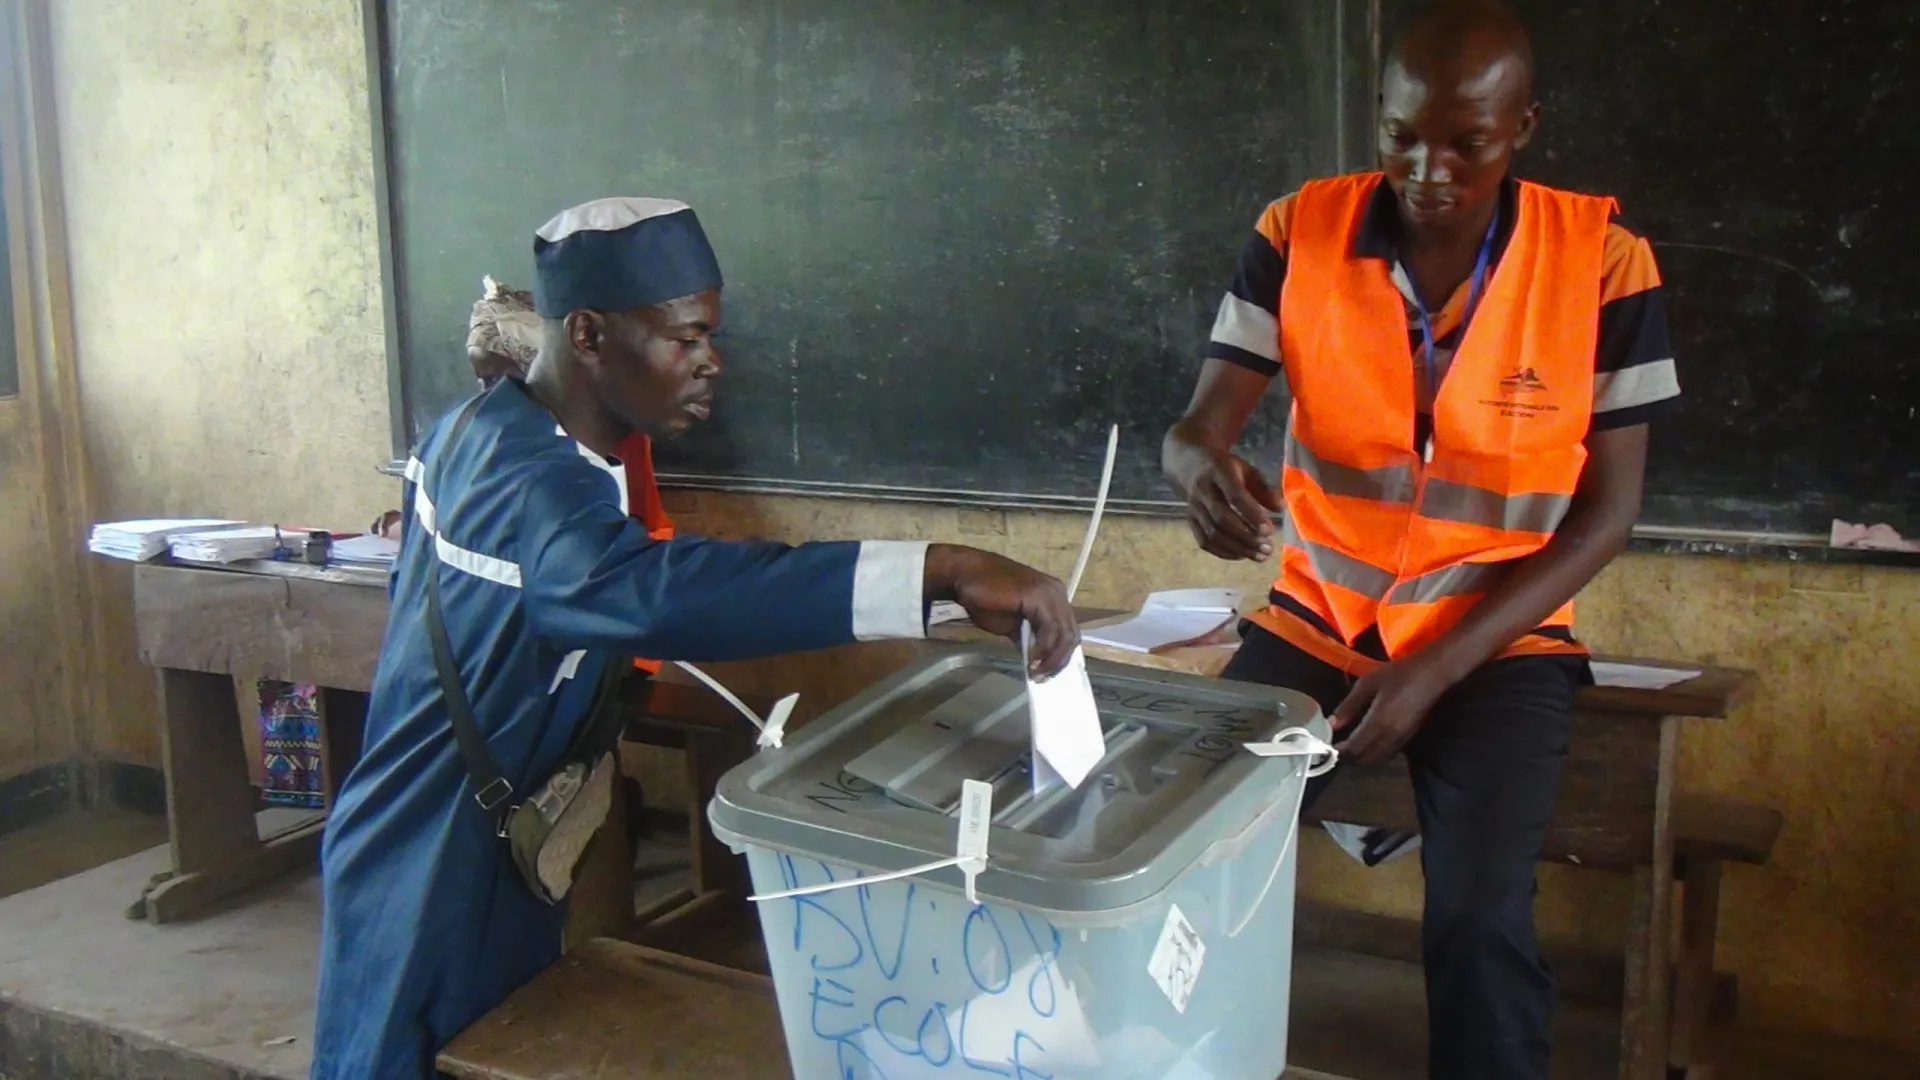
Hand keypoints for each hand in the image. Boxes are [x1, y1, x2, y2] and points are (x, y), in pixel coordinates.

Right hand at [924, 545, 1079, 678]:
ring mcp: (1050, 593)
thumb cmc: (985, 596)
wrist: (965, 576)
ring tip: (1036, 673)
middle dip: (1058, 661)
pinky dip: (1042, 649)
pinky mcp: (1038, 597)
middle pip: (1070, 634)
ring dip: (1051, 659)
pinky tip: (1031, 660)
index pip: (1068, 630)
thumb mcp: (1011, 623)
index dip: (1062, 655)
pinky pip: (1049, 629)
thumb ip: (1028, 637)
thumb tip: (1036, 658)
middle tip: (1042, 678)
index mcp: (1054, 597)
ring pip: (1063, 634)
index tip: (1050, 674)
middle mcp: (1057, 593)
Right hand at [1178, 449, 1281, 561]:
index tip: (1269, 530)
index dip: (1253, 515)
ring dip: (1238, 548)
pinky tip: (1242, 555)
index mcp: (1219, 472)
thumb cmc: (1227, 470)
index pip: (1235, 495)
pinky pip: (1204, 542)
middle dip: (1247, 537)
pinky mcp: (1190, 521)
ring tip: (1260, 555)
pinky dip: (1224, 552)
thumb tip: (1280, 508)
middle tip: (1267, 548)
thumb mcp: (1248, 471)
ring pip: (1213, 534)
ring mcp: (1193, 508)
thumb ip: (1264, 488)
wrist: (1192, 465)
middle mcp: (1203, 491)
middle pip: (1221, 519)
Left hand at [1330, 654, 1456, 765]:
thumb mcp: (1368, 683)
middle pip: (1366, 759)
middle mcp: (1390, 737)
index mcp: (1378, 724)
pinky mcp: (1409, 736)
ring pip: (1378, 759)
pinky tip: (1369, 742)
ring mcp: (1402, 738)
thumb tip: (1332, 724)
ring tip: (1350, 747)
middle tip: (1336, 748)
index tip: (1327, 748)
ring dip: (1362, 758)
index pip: (1355, 749)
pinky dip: (1375, 753)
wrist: (1433, 674)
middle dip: (1349, 758)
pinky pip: (1388, 753)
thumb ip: (1349, 705)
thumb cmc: (1399, 674)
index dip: (1339, 752)